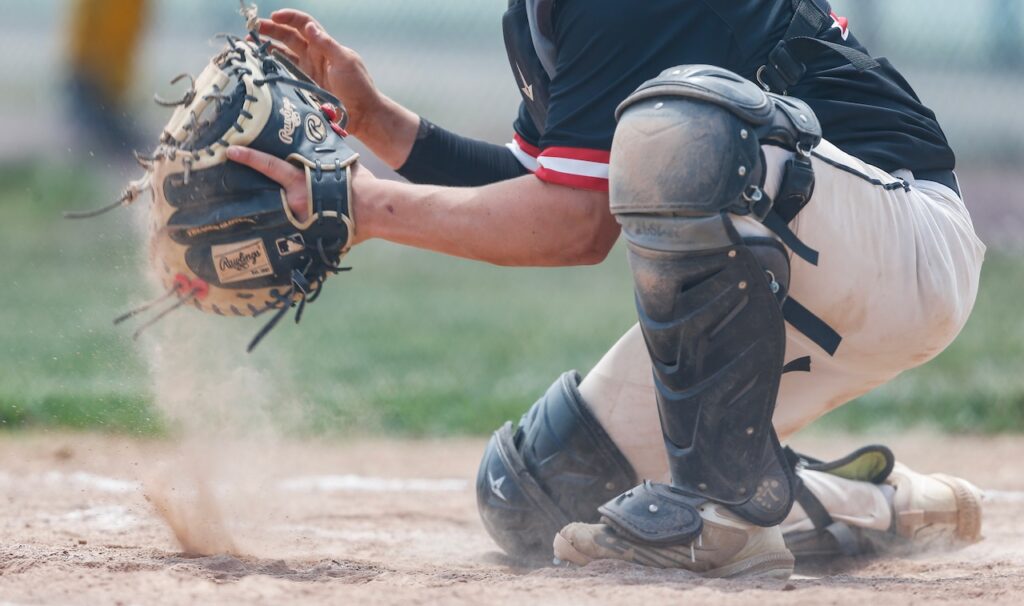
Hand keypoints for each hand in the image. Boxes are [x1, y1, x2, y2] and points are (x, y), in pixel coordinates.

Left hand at [226, 146, 373, 242]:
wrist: (374, 211)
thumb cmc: (361, 185)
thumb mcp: (342, 162)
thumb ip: (328, 153)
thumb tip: (326, 133)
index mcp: (301, 181)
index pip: (269, 165)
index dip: (249, 157)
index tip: (229, 151)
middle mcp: (294, 201)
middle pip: (264, 194)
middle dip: (246, 190)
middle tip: (227, 185)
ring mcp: (299, 221)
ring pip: (273, 216)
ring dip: (261, 216)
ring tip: (241, 217)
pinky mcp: (308, 236)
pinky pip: (290, 234)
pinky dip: (285, 238)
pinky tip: (269, 244)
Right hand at [258, 10, 380, 137]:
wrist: (363, 116)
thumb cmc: (358, 87)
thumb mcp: (344, 62)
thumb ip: (326, 44)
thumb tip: (309, 26)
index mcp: (324, 47)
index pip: (304, 25)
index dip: (289, 18)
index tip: (273, 16)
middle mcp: (313, 57)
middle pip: (289, 38)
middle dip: (271, 30)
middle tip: (252, 30)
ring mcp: (306, 73)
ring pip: (283, 56)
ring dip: (267, 49)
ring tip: (250, 47)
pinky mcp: (302, 89)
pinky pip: (284, 76)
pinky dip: (271, 71)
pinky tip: (259, 70)